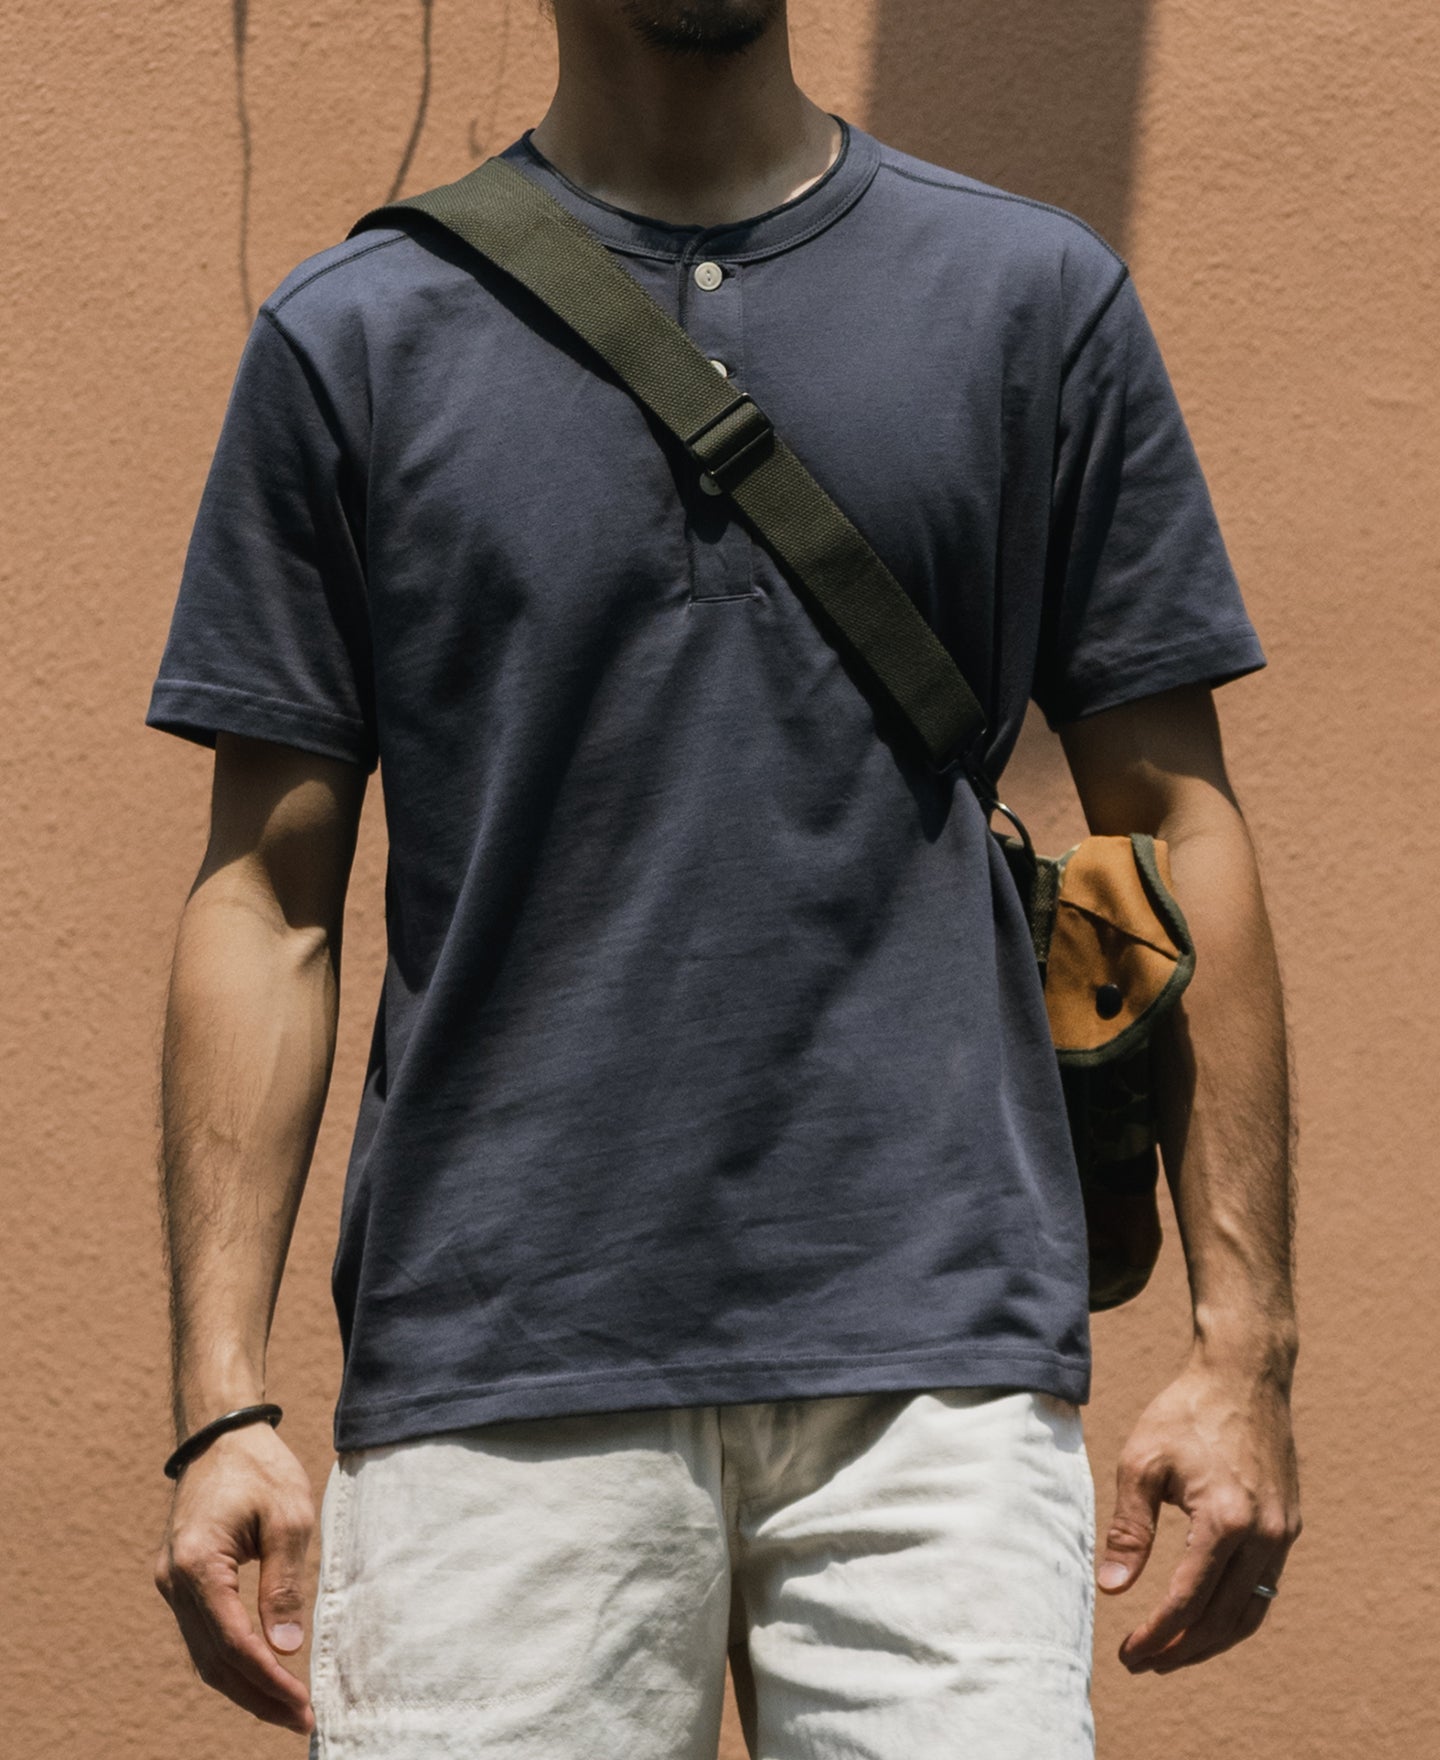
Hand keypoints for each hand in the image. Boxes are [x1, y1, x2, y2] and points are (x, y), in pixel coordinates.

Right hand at [153, 1421, 316, 1733]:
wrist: (221, 1434)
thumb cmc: (260, 1469)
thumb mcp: (288, 1518)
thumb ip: (284, 1584)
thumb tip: (286, 1650)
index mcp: (198, 1563)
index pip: (233, 1642)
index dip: (269, 1680)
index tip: (303, 1705)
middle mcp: (174, 1580)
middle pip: (214, 1660)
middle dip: (258, 1695)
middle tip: (300, 1719)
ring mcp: (171, 1583)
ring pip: (204, 1654)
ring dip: (244, 1686)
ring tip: (287, 1708)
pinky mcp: (180, 1581)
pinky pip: (203, 1635)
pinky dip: (232, 1661)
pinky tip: (263, 1675)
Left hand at [1097, 1352, 1300, 1673]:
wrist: (1245, 1376)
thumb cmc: (1186, 1412)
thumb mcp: (1142, 1462)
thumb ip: (1130, 1528)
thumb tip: (1112, 1588)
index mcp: (1225, 1520)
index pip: (1188, 1601)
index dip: (1157, 1635)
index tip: (1129, 1654)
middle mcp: (1263, 1535)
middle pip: (1222, 1620)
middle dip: (1182, 1650)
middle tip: (1144, 1663)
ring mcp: (1282, 1533)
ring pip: (1249, 1613)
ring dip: (1210, 1641)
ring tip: (1171, 1654)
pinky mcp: (1287, 1526)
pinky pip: (1264, 1589)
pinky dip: (1234, 1614)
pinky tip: (1204, 1619)